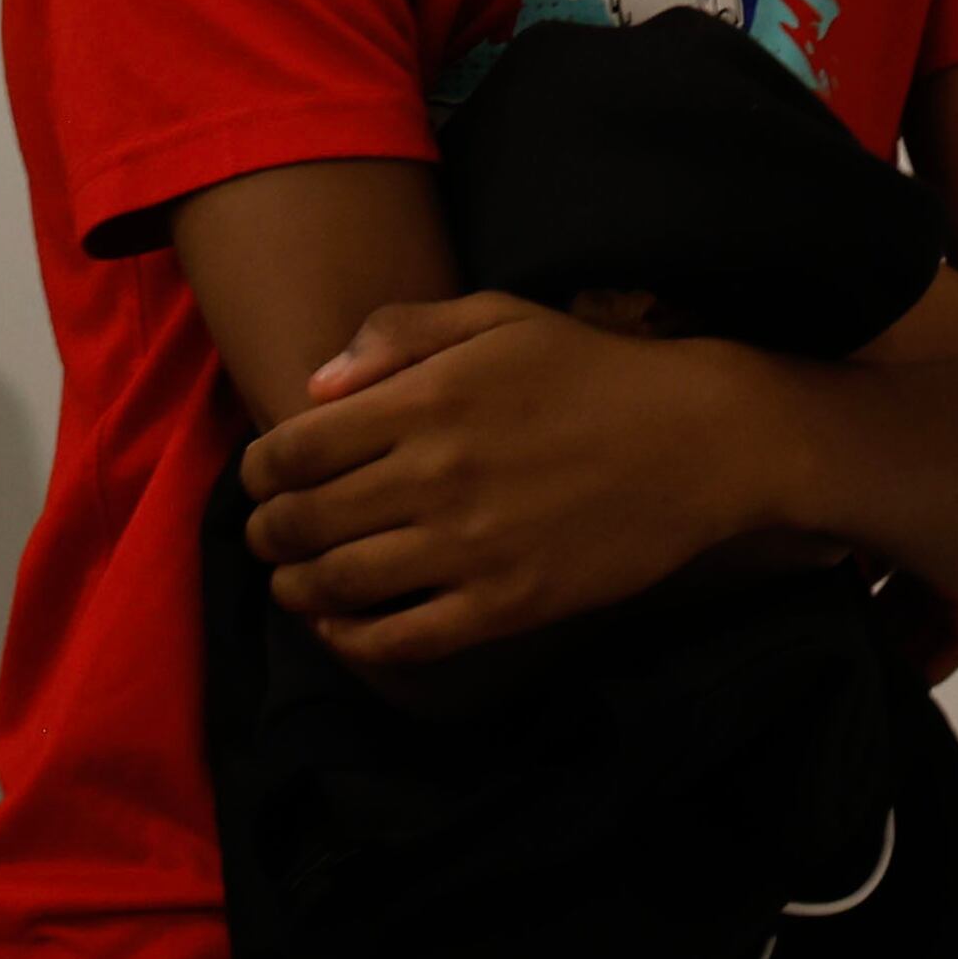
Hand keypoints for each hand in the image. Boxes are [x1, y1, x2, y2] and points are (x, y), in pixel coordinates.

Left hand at [239, 291, 757, 668]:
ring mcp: (469, 546)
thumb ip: (403, 333)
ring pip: (334, 586)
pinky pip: (396, 640)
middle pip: (298, 523)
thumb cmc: (595, 372)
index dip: (257, 470)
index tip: (263, 477)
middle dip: (267, 532)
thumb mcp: (502, 318)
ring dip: (296, 588)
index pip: (292, 450)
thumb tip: (315, 387)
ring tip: (299, 581)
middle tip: (271, 533)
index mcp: (430, 397)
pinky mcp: (503, 605)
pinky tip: (346, 625)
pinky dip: (351, 640)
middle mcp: (437, 473)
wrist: (700, 440)